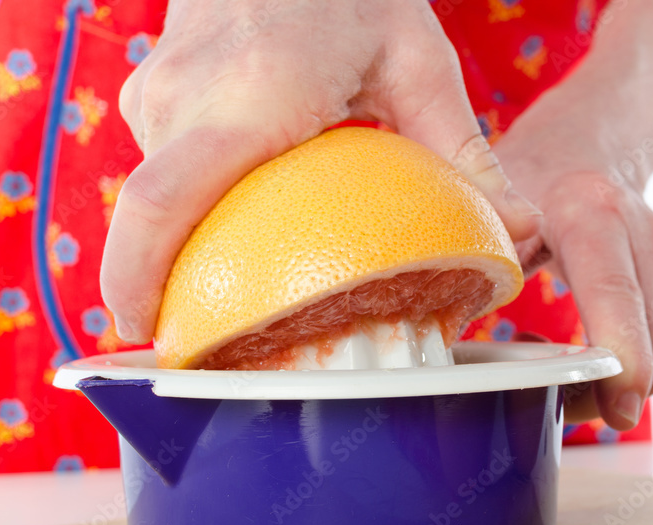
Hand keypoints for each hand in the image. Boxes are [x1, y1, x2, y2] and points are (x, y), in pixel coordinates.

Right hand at [101, 0, 542, 343]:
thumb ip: (463, 152)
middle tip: (204, 335)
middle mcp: (185, 95)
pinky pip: (160, 169)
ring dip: (181, 245)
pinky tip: (235, 218)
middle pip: (149, 218)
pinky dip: (188, 208)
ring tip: (230, 278)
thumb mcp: (417, 62)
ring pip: (153, 198)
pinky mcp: (151, 90)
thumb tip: (517, 229)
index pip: (163, 202)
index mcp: (253, 95)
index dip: (135, 280)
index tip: (145, 334)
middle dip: (158, 285)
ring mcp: (156, 90)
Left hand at [493, 118, 652, 430]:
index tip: (616, 408)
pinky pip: (652, 343)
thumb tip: (440, 330)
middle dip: (604, 393)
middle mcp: (644, 239)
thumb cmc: (533, 172)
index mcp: (593, 215)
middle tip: (546, 397)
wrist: (592, 139)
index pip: (615, 298)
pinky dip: (614, 358)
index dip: (620, 360)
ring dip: (604, 378)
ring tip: (541, 352)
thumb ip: (474, 260)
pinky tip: (569, 338)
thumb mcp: (489, 203)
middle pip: (649, 348)